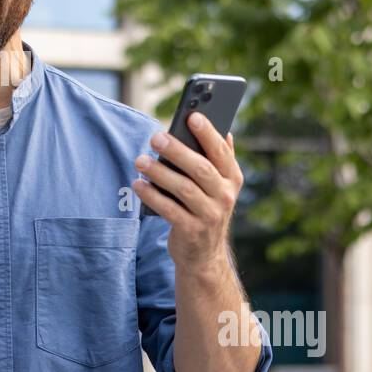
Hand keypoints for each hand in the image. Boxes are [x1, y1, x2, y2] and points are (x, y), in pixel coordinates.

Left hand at [133, 113, 243, 281]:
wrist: (204, 255)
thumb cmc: (205, 209)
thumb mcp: (218, 186)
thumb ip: (220, 160)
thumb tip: (224, 130)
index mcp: (233, 179)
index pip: (221, 152)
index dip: (208, 133)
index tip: (192, 116)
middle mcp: (225, 197)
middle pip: (200, 169)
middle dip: (177, 151)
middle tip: (155, 137)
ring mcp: (210, 216)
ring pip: (183, 188)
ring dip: (159, 172)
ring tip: (140, 160)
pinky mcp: (191, 231)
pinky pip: (169, 209)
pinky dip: (152, 196)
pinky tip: (138, 184)